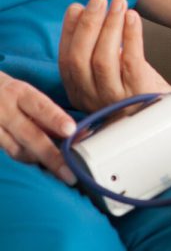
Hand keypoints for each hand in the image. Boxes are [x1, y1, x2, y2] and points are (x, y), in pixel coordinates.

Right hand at [0, 70, 76, 184]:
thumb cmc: (8, 94)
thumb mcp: (23, 93)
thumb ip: (41, 111)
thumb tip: (70, 132)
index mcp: (19, 93)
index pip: (39, 106)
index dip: (55, 118)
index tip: (71, 130)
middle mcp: (5, 110)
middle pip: (29, 135)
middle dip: (51, 155)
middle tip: (70, 172)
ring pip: (17, 150)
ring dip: (40, 161)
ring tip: (60, 171)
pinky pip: (9, 154)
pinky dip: (25, 160)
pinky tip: (39, 164)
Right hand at [58, 0, 170, 113]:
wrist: (165, 115)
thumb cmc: (134, 88)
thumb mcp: (106, 74)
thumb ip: (94, 49)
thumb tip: (86, 9)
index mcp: (79, 93)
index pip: (66, 61)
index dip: (69, 32)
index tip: (75, 7)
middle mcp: (92, 98)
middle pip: (80, 59)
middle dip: (88, 25)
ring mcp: (115, 98)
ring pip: (103, 60)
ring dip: (110, 26)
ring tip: (118, 3)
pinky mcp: (138, 93)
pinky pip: (131, 61)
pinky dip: (131, 36)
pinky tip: (133, 17)